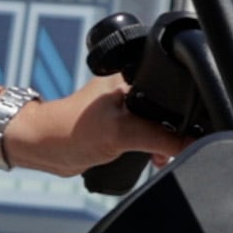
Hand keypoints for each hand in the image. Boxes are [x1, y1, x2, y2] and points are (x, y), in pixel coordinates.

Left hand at [0, 76, 187, 178]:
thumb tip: (191, 144)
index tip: (186, 136)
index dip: (182, 114)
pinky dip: (150, 148)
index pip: (171, 89)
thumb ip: (160, 139)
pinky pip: (146, 135)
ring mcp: (125, 107)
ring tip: (156, 157)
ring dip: (160, 144)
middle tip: (166, 151)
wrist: (40, 147)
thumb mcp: (122, 134)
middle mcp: (130, 87)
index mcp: (132, 75)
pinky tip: (147, 157)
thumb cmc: (68, 130)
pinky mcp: (120, 125)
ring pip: (158, 125)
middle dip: (171, 133)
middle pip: (167, 109)